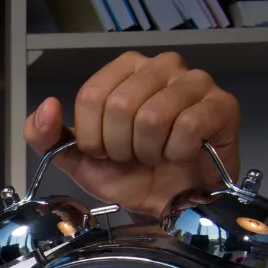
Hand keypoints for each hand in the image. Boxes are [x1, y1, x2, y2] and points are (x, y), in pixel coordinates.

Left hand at [24, 51, 241, 219]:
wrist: (169, 202)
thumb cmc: (129, 174)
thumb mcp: (77, 159)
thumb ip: (46, 136)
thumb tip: (47, 106)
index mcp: (124, 69)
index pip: (91, 96)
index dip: (93, 136)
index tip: (106, 150)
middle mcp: (161, 66)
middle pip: (120, 106)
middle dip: (120, 146)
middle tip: (133, 156)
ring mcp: (195, 81)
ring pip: (153, 117)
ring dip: (149, 151)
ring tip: (157, 155)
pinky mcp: (222, 104)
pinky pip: (188, 126)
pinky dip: (177, 151)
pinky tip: (181, 153)